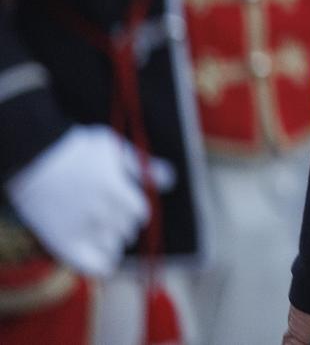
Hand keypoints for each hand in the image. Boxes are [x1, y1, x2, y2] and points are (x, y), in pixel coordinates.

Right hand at [3, 125, 173, 276]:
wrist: (32, 158)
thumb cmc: (76, 149)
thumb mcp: (114, 149)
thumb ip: (143, 167)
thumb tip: (170, 180)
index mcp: (115, 191)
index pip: (140, 213)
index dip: (137, 210)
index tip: (129, 205)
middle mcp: (100, 214)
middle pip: (126, 230)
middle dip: (123, 223)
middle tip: (109, 214)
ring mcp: (80, 231)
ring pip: (112, 248)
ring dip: (112, 241)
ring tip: (100, 231)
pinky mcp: (62, 244)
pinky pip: (92, 266)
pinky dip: (103, 265)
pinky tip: (105, 259)